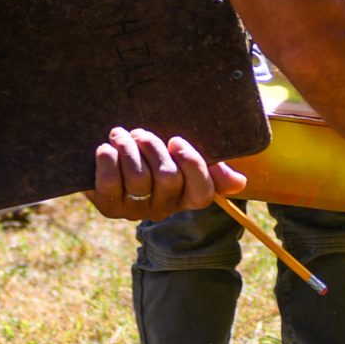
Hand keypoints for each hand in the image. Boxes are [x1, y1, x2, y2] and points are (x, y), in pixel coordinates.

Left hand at [91, 129, 244, 221]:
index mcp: (187, 195)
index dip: (193, 166)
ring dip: (128, 150)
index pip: (202, 193)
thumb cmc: (153, 154)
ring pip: (139, 180)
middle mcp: (164, 208)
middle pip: (168, 179)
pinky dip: (108, 161)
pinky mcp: (110, 207)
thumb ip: (211, 167)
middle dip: (154, 148)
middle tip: (141, 133)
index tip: (177, 141)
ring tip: (122, 135)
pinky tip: (106, 149)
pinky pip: (110, 186)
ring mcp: (137, 210)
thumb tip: (238, 182)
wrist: (111, 158)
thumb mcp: (182, 155)